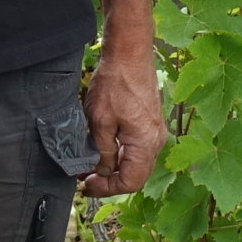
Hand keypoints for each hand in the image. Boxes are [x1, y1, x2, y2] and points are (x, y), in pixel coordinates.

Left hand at [77, 46, 164, 197]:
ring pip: (136, 163)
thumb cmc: (115, 83)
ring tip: (89, 167)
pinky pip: (137, 149)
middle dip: (109, 181)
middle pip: (135, 175)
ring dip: (113, 168)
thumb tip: (102, 171)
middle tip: (85, 180)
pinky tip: (102, 151)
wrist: (130, 54)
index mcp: (146, 143)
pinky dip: (120, 155)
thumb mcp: (99, 121)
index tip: (86, 186)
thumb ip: (101, 151)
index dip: (107, 188)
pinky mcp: (150, 123)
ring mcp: (155, 131)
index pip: (130, 181)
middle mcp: (156, 140)